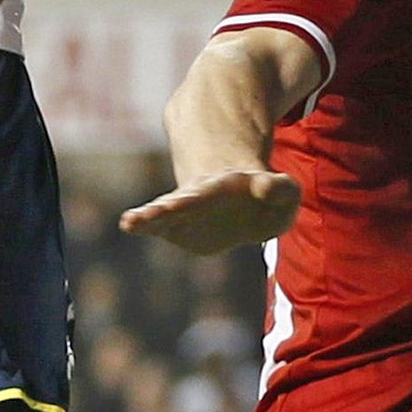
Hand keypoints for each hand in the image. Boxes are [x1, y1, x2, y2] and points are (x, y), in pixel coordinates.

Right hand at [119, 170, 302, 254]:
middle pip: (193, 198)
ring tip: (131, 220)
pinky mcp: (173, 226)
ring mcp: (186, 208)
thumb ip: (282, 190)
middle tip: (161, 209)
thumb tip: (265, 188)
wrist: (229, 196)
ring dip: (153, 215)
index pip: (248, 188)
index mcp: (236, 186)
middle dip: (177, 206)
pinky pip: (156, 225)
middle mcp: (205, 193)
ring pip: (169, 210)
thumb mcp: (283, 194)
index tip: (265, 185)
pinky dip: (143, 223)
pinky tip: (128, 223)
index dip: (262, 186)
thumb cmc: (260, 197)